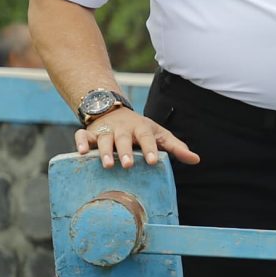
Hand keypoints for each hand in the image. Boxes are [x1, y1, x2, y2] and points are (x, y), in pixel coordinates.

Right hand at [74, 107, 197, 169]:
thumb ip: (175, 147)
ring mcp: (104, 130)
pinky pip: (81, 135)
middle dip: (125, 151)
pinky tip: (79, 152)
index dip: (150, 148)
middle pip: (123, 138)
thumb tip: (196, 159)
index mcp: (141, 128)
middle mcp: (122, 129)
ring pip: (102, 138)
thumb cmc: (140, 129)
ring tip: (107, 165)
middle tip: (127, 165)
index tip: (153, 161)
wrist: (113, 110)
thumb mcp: (159, 134)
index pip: (147, 137)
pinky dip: (79, 142)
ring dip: (104, 151)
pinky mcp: (89, 133)